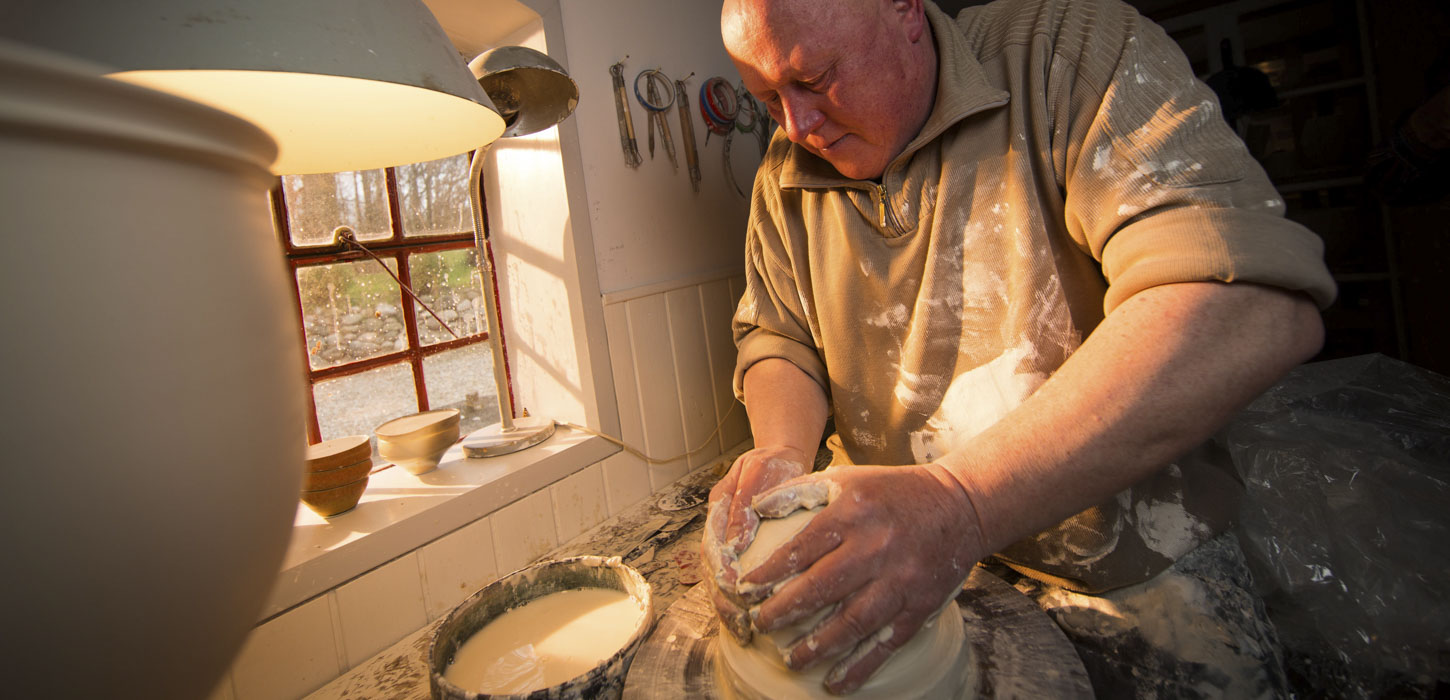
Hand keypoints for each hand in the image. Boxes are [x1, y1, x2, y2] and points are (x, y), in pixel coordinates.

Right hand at [702, 445, 811, 641]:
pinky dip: (737, 603)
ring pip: (717, 579)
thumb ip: (744, 504)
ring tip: (742, 631)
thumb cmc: (772, 463)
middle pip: (710, 570)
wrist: (780, 457)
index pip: (713, 545)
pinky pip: (731, 581)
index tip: (735, 589)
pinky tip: (746, 622)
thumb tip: (735, 541)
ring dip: (727, 607)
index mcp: (719, 507)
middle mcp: (718, 527)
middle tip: (740, 622)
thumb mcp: (758, 473)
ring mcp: (726, 539)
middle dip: (723, 599)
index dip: (722, 570)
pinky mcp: (739, 551)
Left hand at [738, 464, 985, 694]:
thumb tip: (756, 507)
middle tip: (761, 624)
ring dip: (818, 646)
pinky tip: (836, 683)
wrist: (961, 506)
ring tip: (792, 660)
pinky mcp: (920, 604)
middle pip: (823, 588)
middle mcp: (877, 547)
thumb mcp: (848, 478)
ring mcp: (901, 579)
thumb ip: (801, 490)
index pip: (803, 548)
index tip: (746, 589)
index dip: (770, 573)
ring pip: (853, 621)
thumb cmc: (895, 492)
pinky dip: (860, 666)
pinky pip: (886, 642)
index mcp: (854, 513)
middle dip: (786, 611)